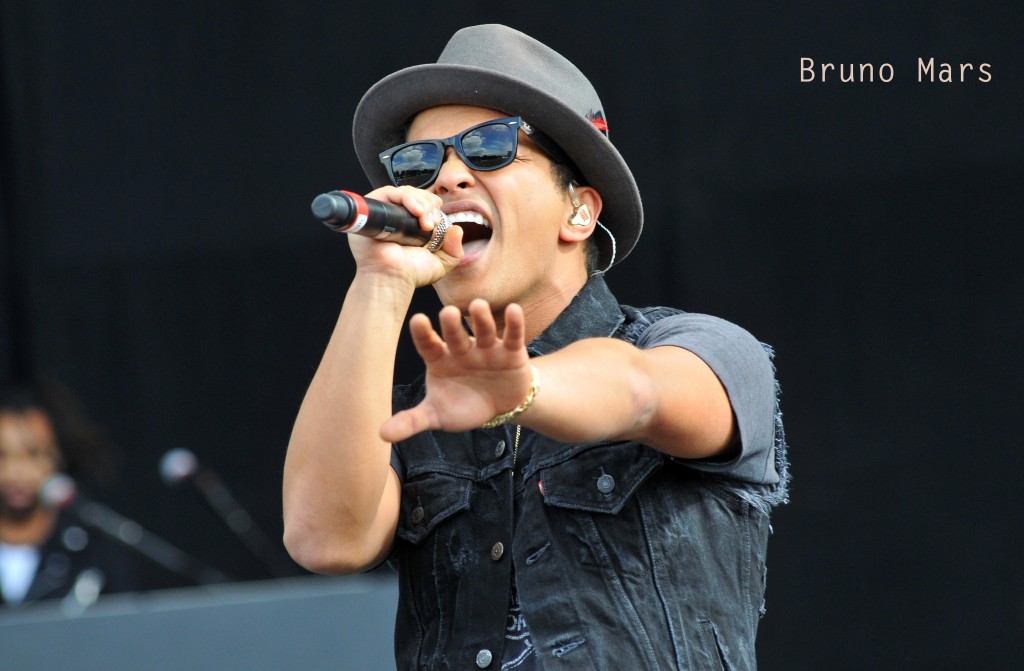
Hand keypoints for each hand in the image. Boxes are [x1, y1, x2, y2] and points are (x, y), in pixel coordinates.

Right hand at [349, 186, 462, 288]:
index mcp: (412, 226)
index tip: (437, 224)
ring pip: (407, 192)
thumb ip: (454, 249)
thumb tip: (457, 229)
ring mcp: (386, 212)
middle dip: (430, 205)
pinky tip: (417, 213)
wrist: (393, 277)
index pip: (424, 203)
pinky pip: (391, 193)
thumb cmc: (411, 273)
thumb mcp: (441, 263)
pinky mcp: (374, 208)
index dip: (434, 208)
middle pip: (417, 195)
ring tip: (425, 223)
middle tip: (432, 225)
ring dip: (422, 204)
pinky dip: (408, 198)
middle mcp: (398, 217)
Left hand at [380, 300, 533, 442]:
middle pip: (455, 336)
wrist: (498, 407)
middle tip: (447, 312)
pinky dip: (513, 324)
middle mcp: (462, 350)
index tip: (417, 320)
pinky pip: (513, 336)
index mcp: (440, 361)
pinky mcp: (511, 352)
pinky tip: (512, 310)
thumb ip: (411, 421)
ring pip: (483, 331)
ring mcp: (486, 349)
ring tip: (477, 306)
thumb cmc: (462, 406)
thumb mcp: (436, 415)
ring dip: (481, 319)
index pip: (428, 346)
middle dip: (452, 325)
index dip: (423, 334)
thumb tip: (381, 435)